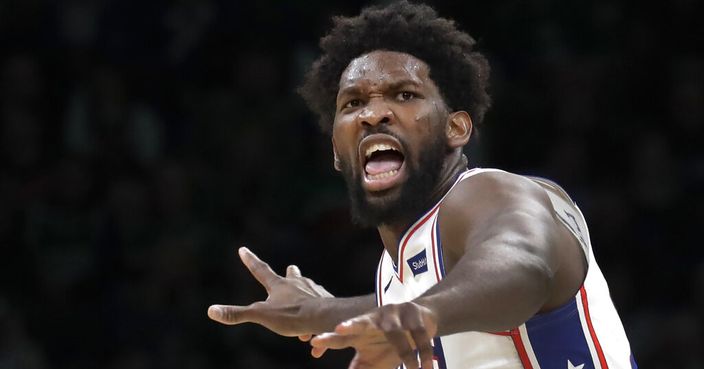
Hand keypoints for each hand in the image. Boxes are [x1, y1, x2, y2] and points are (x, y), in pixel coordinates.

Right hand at [208, 247, 333, 336]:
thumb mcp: (261, 315)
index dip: (250, 260)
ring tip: (301, 313)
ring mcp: (314, 291)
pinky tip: (314, 336)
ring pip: (309, 291)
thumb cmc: (291, 315)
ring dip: (304, 298)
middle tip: (291, 269)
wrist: (324, 317)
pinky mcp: (327, 301)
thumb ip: (236, 314)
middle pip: (293, 275)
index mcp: (279, 285)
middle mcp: (298, 284)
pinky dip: (315, 320)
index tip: (243, 249)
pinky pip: (320, 310)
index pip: (260, 270)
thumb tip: (210, 311)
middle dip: (291, 273)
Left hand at [310, 302, 437, 368]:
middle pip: (361, 323)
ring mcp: (394, 315)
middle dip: (351, 326)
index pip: (341, 338)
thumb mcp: (374, 359)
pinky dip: (424, 354)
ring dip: (406, 355)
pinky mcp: (414, 315)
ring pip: (397, 337)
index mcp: (360, 332)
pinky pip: (420, 338)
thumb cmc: (390, 342)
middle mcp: (374, 320)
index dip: (328, 340)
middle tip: (339, 329)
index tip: (313, 343)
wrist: (421, 319)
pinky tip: (428, 366)